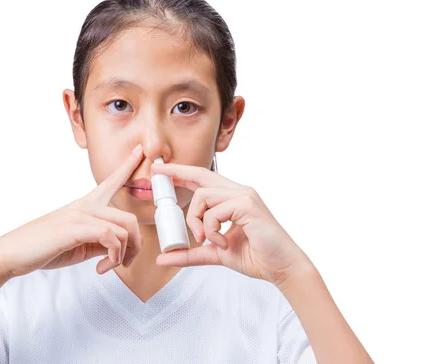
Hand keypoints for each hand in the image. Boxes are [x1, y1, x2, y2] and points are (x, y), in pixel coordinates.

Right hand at [0, 144, 143, 278]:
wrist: (13, 253)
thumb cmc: (44, 248)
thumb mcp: (80, 245)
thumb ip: (100, 241)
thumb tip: (119, 246)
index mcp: (86, 205)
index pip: (112, 181)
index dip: (128, 165)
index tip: (140, 150)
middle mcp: (85, 205)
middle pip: (130, 218)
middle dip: (135, 246)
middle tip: (124, 264)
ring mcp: (80, 215)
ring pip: (124, 229)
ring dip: (123, 255)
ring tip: (108, 267)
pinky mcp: (75, 228)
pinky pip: (111, 237)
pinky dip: (113, 256)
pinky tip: (101, 267)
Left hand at [151, 162, 308, 286]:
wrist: (282, 268)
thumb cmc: (256, 257)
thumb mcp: (215, 254)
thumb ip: (191, 254)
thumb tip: (163, 257)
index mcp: (231, 199)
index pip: (203, 180)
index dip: (182, 173)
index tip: (162, 171)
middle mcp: (238, 192)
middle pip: (201, 176)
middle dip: (177, 173)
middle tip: (156, 176)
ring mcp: (244, 196)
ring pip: (203, 196)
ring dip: (196, 221)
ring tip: (206, 240)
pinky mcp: (247, 205)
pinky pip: (215, 211)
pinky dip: (211, 230)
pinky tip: (222, 242)